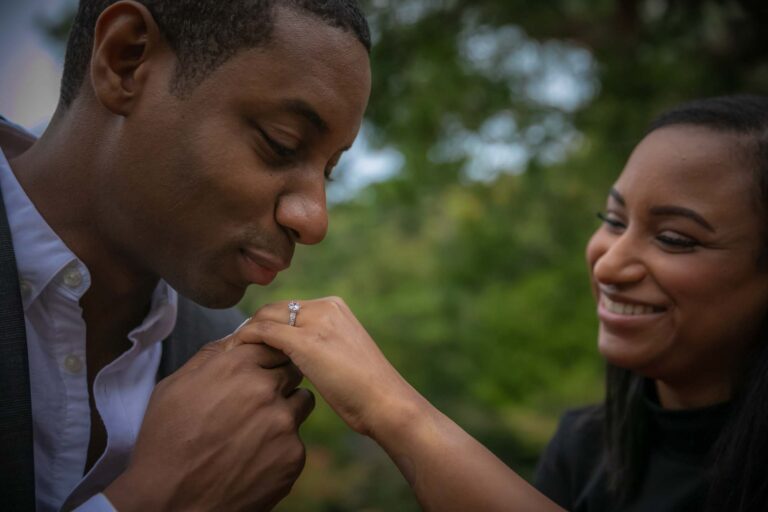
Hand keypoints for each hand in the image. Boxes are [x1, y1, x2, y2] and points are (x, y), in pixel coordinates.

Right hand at [104, 332, 313, 511]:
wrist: (171, 502)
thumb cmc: (166, 441)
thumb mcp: (175, 385)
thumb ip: (211, 355)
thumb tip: (235, 338)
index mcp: (236, 366)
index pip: (272, 344)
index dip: (265, 356)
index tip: (257, 368)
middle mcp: (265, 389)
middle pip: (292, 369)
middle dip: (278, 379)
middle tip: (256, 399)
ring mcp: (283, 424)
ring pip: (302, 401)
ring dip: (286, 408)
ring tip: (256, 428)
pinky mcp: (293, 456)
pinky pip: (297, 439)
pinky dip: (281, 445)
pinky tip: (253, 457)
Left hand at [236, 297, 421, 438]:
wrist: (386, 402)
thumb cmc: (366, 391)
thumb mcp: (342, 356)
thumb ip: (321, 346)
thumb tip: (293, 357)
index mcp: (335, 307)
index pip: (288, 309)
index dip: (266, 325)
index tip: (250, 344)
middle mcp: (326, 306)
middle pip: (274, 309)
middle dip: (252, 326)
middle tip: (232, 349)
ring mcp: (316, 322)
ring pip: (265, 317)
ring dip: (245, 333)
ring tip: (228, 355)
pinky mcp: (306, 341)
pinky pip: (264, 332)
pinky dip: (245, 341)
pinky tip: (234, 357)